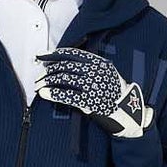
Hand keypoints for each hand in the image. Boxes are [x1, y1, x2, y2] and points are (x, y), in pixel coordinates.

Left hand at [34, 47, 153, 137]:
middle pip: (65, 66)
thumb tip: (64, 64)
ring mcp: (92, 86)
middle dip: (48, 70)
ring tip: (38, 85)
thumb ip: (90, 67)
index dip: (54, 54)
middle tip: (38, 76)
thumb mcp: (107, 73)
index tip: (41, 56)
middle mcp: (95, 71)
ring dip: (47, 81)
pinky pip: (66, 95)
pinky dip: (52, 93)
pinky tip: (43, 93)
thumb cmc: (114, 93)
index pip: (72, 53)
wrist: (129, 112)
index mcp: (99, 62)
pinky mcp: (89, 101)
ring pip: (63, 78)